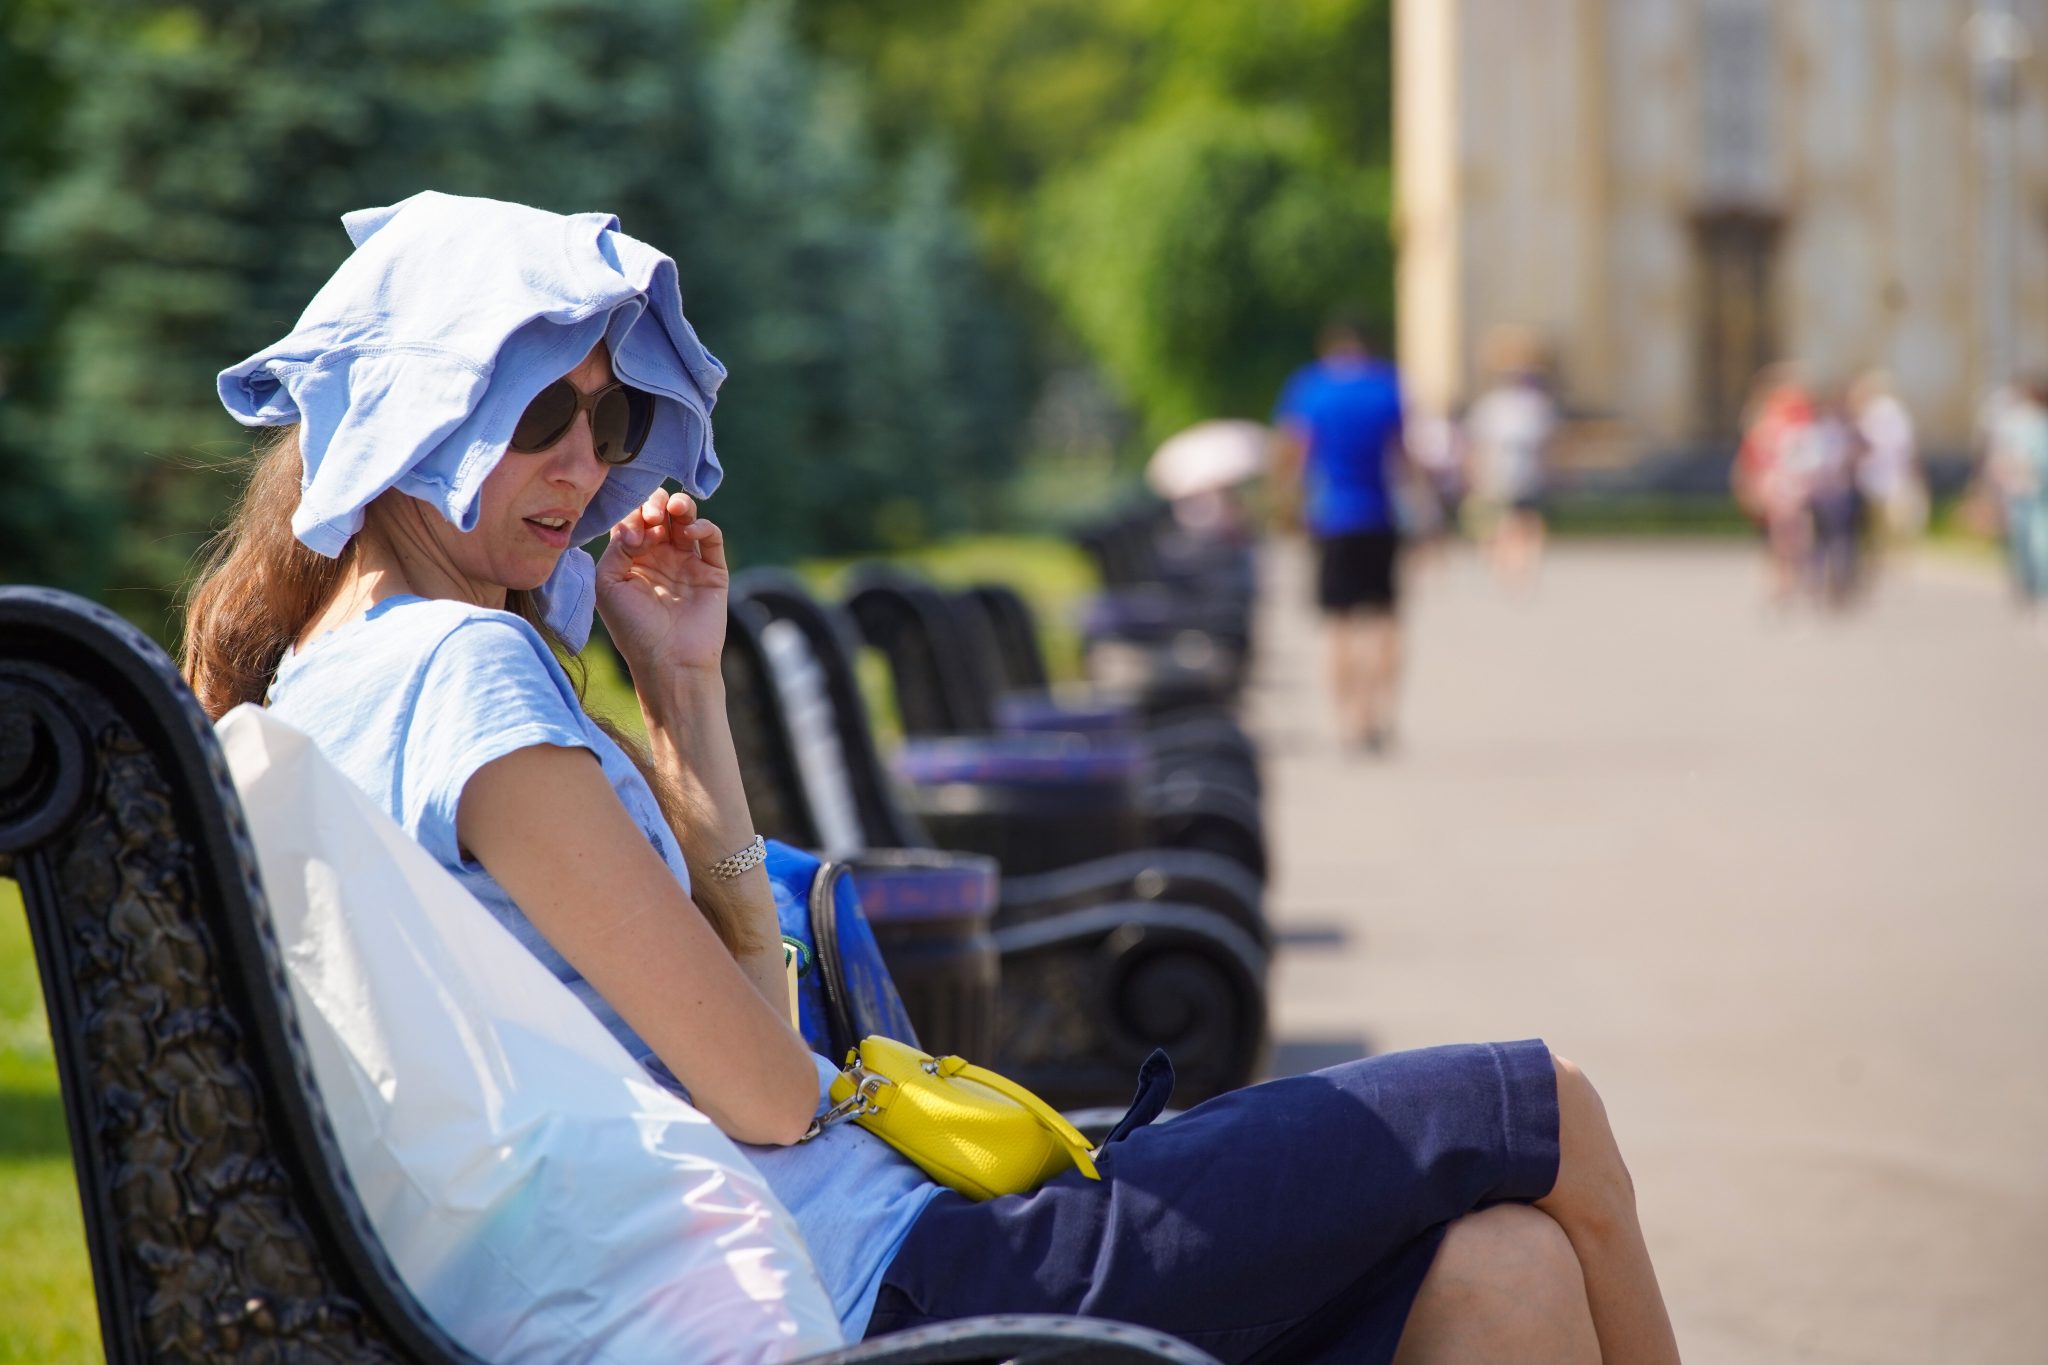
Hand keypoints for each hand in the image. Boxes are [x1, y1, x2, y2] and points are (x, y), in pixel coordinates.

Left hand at [594, 489, 727, 677]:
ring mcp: (687, 562)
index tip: (634, 529)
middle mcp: (660, 557)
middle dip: (655, 504)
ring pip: (686, 519)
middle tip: (653, 513)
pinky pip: (711, 538)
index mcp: (632, 560)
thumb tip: (635, 524)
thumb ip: (616, 548)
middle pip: (660, 514)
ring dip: (680, 505)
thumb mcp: (608, 584)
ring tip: (675, 508)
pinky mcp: (713, 570)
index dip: (633, 513)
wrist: (670, 661)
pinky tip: (690, 530)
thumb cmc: (633, 628)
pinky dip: (703, 525)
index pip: (633, 521)